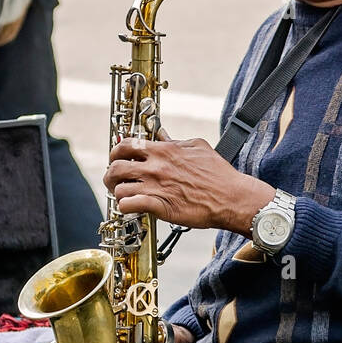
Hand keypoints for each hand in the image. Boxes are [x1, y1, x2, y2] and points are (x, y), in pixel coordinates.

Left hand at [104, 130, 276, 236]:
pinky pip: (128, 205)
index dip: (116, 152)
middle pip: (116, 166)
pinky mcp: (159, 206)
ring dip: (118, 193)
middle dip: (111, 174)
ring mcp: (155, 186)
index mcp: (163, 150)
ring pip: (118, 188)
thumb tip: (162, 134)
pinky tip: (132, 208)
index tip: (117, 159)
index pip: (127, 144)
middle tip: (115, 180)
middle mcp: (156, 166)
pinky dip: (125, 208)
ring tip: (124, 197)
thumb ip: (175, 141)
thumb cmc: (218, 174)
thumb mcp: (197, 146)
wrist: (231, 198)